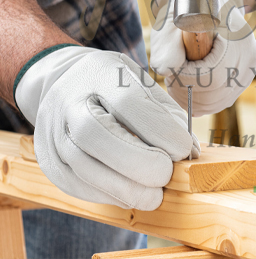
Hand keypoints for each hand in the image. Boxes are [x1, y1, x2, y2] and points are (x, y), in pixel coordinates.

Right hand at [15, 47, 199, 210]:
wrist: (66, 82)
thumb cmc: (117, 86)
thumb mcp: (144, 83)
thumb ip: (169, 115)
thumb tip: (191, 153)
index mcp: (100, 75)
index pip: (127, 103)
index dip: (159, 130)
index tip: (184, 150)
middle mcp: (69, 102)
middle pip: (96, 135)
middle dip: (139, 162)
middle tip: (166, 175)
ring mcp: (53, 132)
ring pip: (83, 166)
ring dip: (125, 188)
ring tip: (154, 195)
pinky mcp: (48, 159)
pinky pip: (75, 184)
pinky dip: (108, 195)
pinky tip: (130, 194)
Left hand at [150, 0, 255, 115]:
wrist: (204, 4)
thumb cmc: (185, 13)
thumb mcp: (171, 24)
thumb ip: (167, 46)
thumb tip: (165, 69)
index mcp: (235, 36)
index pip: (212, 75)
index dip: (186, 80)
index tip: (171, 72)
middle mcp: (248, 53)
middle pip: (218, 91)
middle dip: (188, 92)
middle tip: (171, 81)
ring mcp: (250, 67)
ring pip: (221, 99)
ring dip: (195, 99)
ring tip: (179, 84)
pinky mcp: (245, 77)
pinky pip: (224, 99)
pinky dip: (205, 101)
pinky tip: (191, 89)